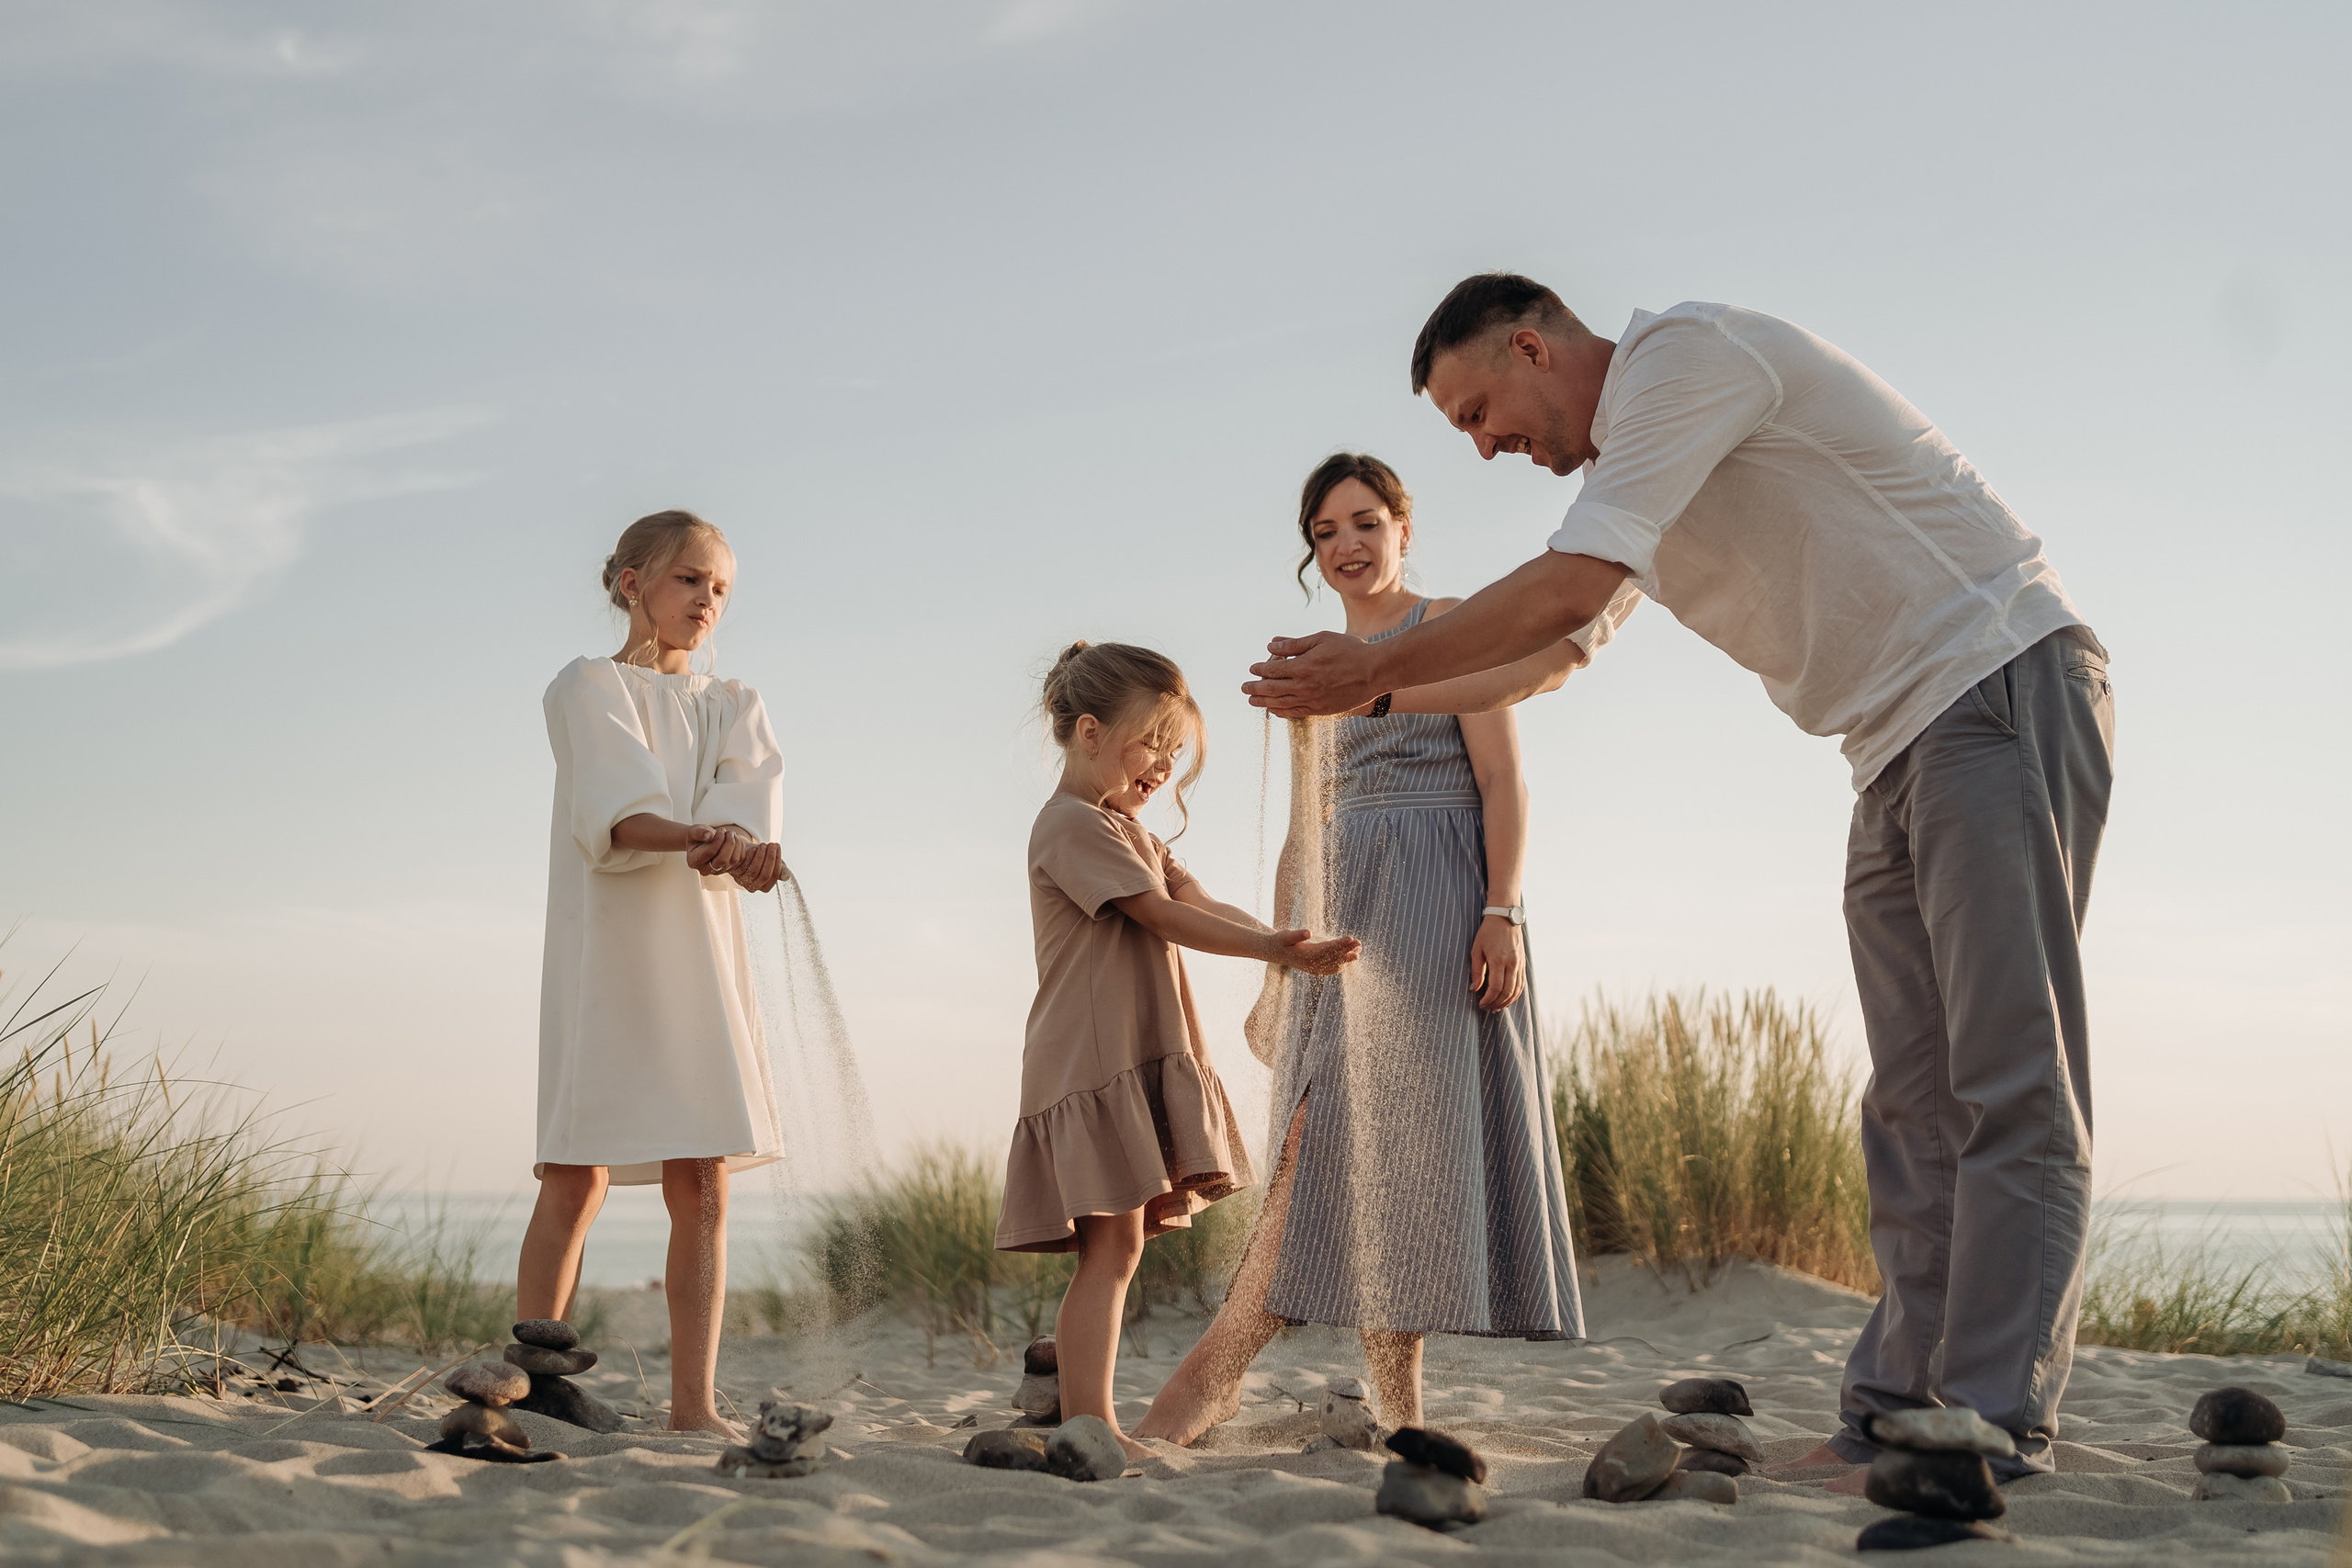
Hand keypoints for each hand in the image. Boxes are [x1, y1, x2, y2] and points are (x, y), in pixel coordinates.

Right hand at [687, 825, 760, 879]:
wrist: (702, 842)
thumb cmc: (698, 836)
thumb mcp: (694, 831)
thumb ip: (699, 833)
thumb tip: (709, 836)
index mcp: (694, 861)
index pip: (710, 852)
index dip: (718, 839)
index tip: (721, 830)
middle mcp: (705, 870)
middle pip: (723, 860)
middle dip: (729, 843)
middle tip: (728, 832)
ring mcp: (719, 871)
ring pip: (734, 860)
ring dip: (736, 844)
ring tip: (731, 834)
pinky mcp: (729, 868)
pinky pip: (740, 859)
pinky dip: (740, 847)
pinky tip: (734, 839)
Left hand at [733, 843, 783, 891]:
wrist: (742, 853)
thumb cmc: (759, 857)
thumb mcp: (770, 862)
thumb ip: (779, 867)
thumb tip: (786, 875)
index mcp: (764, 886)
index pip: (773, 877)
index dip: (777, 862)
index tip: (778, 849)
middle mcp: (753, 886)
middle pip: (765, 875)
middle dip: (770, 858)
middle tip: (772, 845)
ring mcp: (742, 880)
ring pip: (754, 870)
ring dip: (761, 855)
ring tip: (763, 844)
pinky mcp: (734, 872)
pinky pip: (743, 865)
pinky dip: (750, 855)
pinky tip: (754, 847)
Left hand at [1243, 631, 1380, 717]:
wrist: (1375, 672)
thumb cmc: (1350, 651)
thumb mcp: (1321, 639)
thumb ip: (1294, 644)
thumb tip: (1271, 644)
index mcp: (1302, 667)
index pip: (1272, 670)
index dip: (1260, 669)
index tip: (1253, 668)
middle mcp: (1304, 687)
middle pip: (1271, 689)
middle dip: (1255, 688)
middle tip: (1244, 687)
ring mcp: (1312, 701)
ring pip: (1280, 703)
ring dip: (1263, 701)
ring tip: (1252, 700)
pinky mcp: (1321, 710)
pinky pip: (1295, 713)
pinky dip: (1281, 711)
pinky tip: (1273, 709)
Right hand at [1271, 927, 1360, 975]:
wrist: (1274, 952)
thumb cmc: (1281, 941)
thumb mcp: (1286, 935)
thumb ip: (1297, 934)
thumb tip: (1309, 932)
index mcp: (1305, 955)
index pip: (1327, 949)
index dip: (1340, 944)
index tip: (1351, 938)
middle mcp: (1311, 964)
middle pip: (1333, 957)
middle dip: (1347, 950)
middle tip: (1359, 943)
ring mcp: (1313, 969)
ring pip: (1334, 964)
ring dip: (1347, 958)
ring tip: (1359, 951)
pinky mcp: (1314, 970)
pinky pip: (1331, 969)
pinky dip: (1341, 965)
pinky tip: (1349, 960)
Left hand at [1468, 916, 1523, 1011]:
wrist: (1505, 918)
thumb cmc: (1488, 933)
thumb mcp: (1477, 949)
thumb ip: (1477, 971)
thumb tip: (1474, 989)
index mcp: (1499, 960)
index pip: (1495, 987)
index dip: (1488, 999)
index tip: (1481, 1004)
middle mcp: (1512, 964)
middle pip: (1507, 992)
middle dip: (1496, 1003)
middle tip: (1486, 1007)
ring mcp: (1520, 964)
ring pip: (1516, 991)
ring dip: (1506, 1002)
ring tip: (1496, 1007)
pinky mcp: (1523, 964)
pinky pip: (1521, 984)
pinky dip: (1515, 995)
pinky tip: (1506, 999)